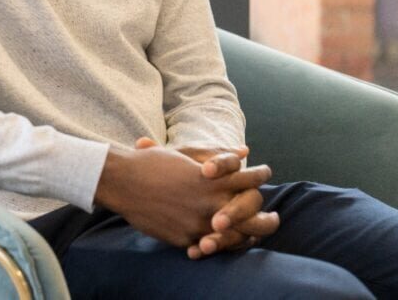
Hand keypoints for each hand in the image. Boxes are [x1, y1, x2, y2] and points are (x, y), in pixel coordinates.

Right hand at [135, 138, 279, 257]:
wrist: (121, 182)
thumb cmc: (151, 163)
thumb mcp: (184, 154)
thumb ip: (216, 155)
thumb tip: (244, 150)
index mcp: (211, 179)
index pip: (249, 179)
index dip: (260, 176)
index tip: (264, 176)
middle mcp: (210, 202)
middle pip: (252, 214)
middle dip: (268, 219)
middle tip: (275, 219)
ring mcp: (198, 223)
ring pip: (236, 236)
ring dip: (248, 236)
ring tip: (255, 237)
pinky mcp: (185, 238)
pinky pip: (210, 247)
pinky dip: (219, 245)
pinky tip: (225, 243)